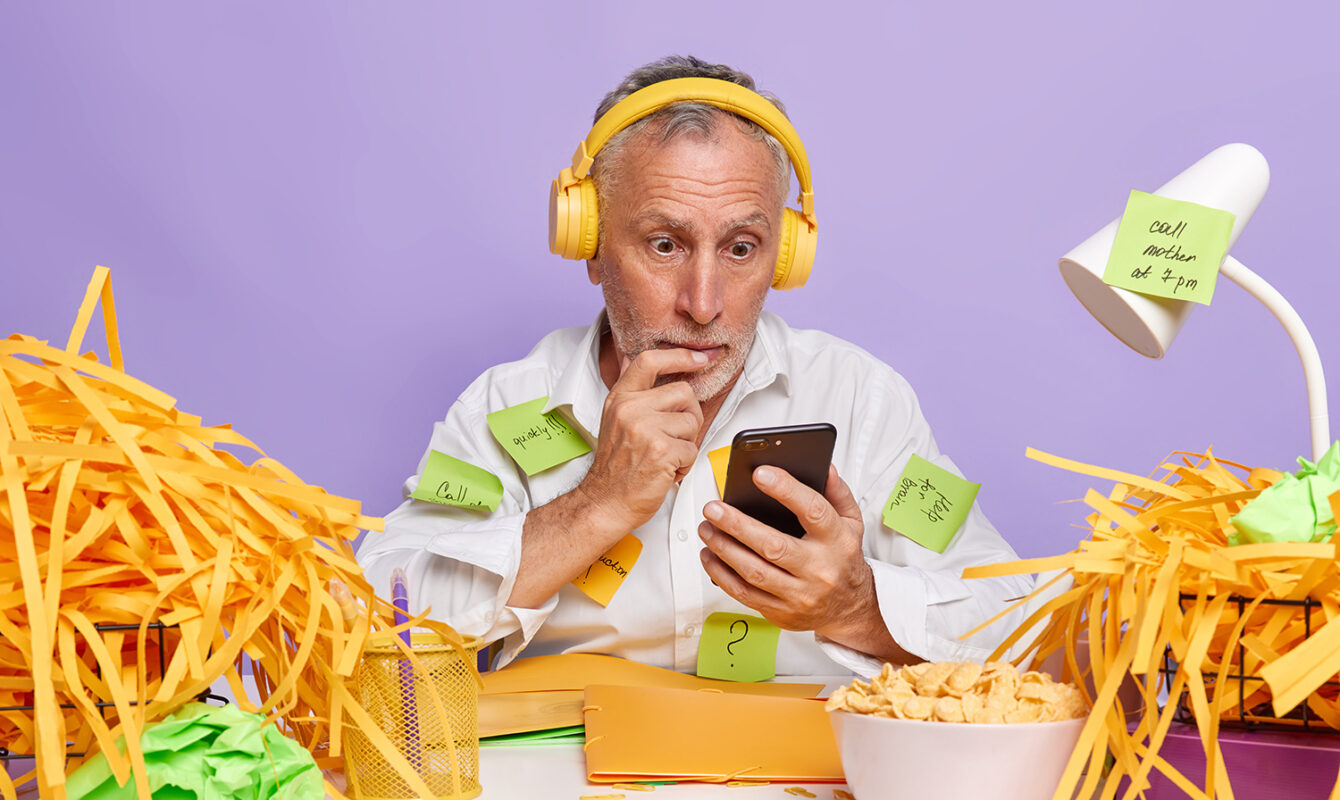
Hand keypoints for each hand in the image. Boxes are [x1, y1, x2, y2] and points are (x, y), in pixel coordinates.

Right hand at [577, 347, 708, 535]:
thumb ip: (629, 390)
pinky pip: (692, 449)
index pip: (650, 361)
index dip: (679, 356)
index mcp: (620, 399)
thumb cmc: (614, 468)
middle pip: (684, 393)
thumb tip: (631, 360)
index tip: (698, 358)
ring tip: (666, 456)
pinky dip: (685, 465)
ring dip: (686, 444)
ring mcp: (645, 429)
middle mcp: (630, 410)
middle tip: (674, 437)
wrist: (605, 502)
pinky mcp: (661, 451)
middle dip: (688, 417)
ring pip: (692, 423)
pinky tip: (667, 470)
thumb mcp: (613, 420)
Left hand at [699, 464, 904, 657]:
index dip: (786, 490)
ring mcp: (799, 594)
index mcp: (836, 541)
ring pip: (754, 572)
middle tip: (713, 508)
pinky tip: (710, 555)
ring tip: (706, 528)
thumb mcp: (852, 522)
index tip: (761, 473)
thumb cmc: (844, 559)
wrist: (851, 608)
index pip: (813, 511)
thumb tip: (824, 467)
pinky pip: (744, 594)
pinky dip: (721, 574)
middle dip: (737, 525)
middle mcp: (818, 569)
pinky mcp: (781, 611)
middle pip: (774, 546)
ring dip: (724, 548)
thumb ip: (837, 492)